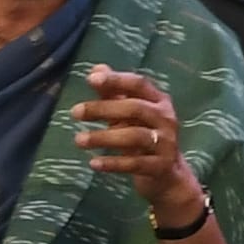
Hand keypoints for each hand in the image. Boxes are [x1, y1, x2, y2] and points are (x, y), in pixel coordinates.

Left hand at [69, 67, 209, 235]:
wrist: (168, 175)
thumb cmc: (144, 137)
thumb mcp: (130, 114)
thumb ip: (114, 93)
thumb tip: (95, 69)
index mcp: (159, 101)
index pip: (139, 84)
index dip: (116, 80)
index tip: (91, 79)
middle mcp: (166, 118)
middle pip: (135, 108)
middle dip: (104, 109)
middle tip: (75, 112)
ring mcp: (166, 143)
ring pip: (135, 136)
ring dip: (104, 137)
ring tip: (78, 140)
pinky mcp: (160, 166)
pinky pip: (135, 163)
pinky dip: (113, 163)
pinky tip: (93, 163)